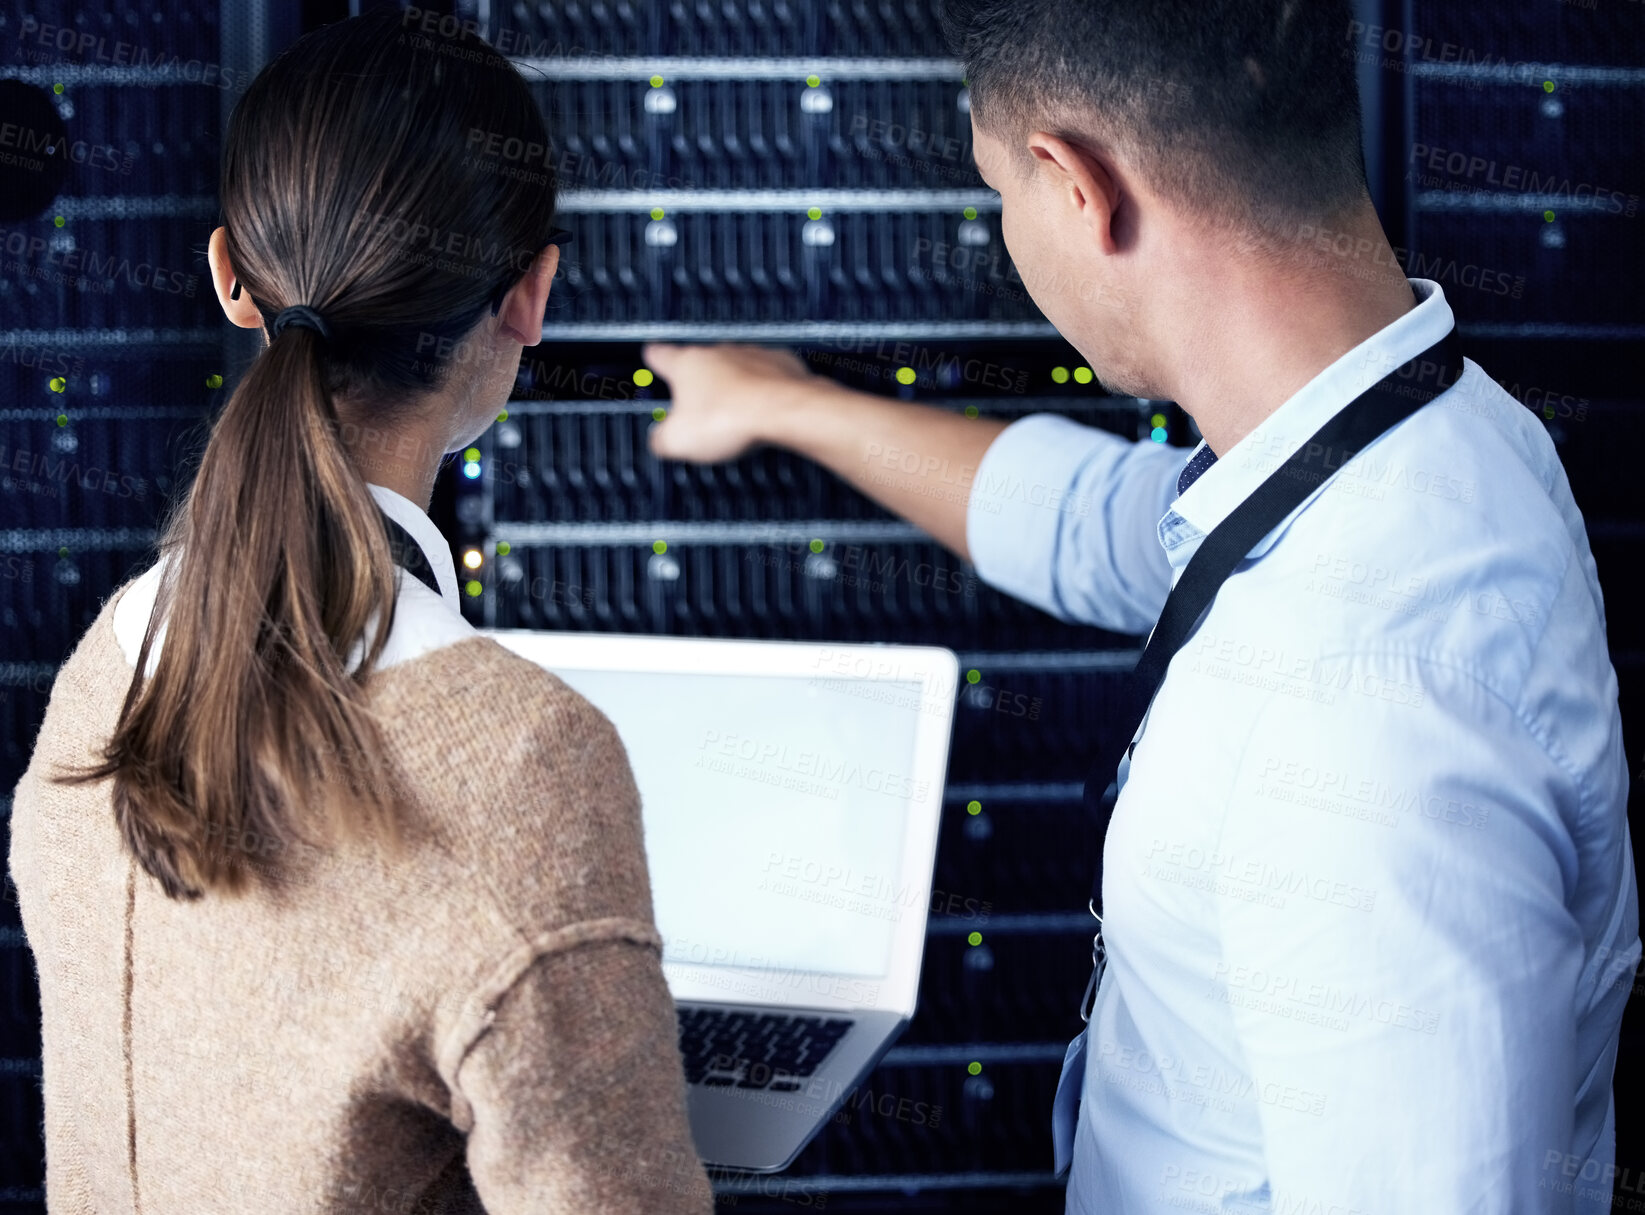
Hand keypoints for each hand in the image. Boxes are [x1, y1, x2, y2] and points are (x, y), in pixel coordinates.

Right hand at [642, 343, 819, 463]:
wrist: (784, 412)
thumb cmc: (733, 419)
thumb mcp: (678, 441)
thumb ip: (661, 438)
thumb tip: (658, 440)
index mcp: (686, 364)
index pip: (660, 355)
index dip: (654, 358)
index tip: (652, 357)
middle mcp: (719, 353)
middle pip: (701, 363)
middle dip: (699, 384)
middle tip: (698, 409)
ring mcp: (751, 356)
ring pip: (735, 368)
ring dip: (733, 388)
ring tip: (733, 416)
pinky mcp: (781, 365)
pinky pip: (767, 375)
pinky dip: (763, 391)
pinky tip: (762, 411)